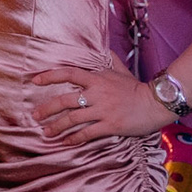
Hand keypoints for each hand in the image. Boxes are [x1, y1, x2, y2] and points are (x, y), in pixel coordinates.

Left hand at [29, 65, 175, 141]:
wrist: (156, 103)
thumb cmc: (137, 87)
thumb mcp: (121, 70)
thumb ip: (109, 60)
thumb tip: (104, 49)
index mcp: (97, 78)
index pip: (69, 73)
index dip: (50, 76)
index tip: (35, 80)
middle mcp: (97, 93)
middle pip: (64, 100)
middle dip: (47, 109)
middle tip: (35, 115)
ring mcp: (103, 110)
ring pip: (73, 119)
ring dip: (57, 126)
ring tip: (46, 132)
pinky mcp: (110, 125)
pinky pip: (88, 133)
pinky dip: (74, 138)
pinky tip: (66, 142)